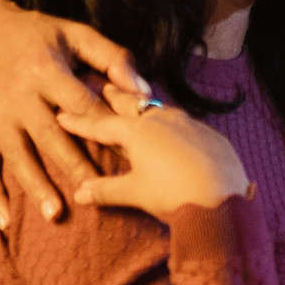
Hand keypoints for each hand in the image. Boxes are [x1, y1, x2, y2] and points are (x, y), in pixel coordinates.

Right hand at [0, 0, 152, 228]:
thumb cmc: (41, 35)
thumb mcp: (76, 34)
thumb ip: (113, 58)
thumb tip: (144, 90)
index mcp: (46, 70)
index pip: (80, 103)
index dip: (103, 127)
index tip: (127, 153)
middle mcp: (19, 97)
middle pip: (50, 135)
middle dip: (72, 165)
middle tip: (94, 191)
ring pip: (18, 156)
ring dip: (35, 186)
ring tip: (55, 213)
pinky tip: (6, 221)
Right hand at [59, 80, 252, 218]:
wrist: (223, 198)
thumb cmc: (173, 195)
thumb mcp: (135, 193)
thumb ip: (105, 190)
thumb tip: (79, 193)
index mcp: (136, 132)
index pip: (100, 124)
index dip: (80, 122)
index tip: (62, 115)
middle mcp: (160, 119)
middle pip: (130, 104)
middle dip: (113, 97)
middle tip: (101, 86)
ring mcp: (187, 122)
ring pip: (158, 108)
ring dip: (143, 106)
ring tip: (135, 102)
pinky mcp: (208, 132)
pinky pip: (183, 121)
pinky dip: (169, 121)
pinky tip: (171, 127)